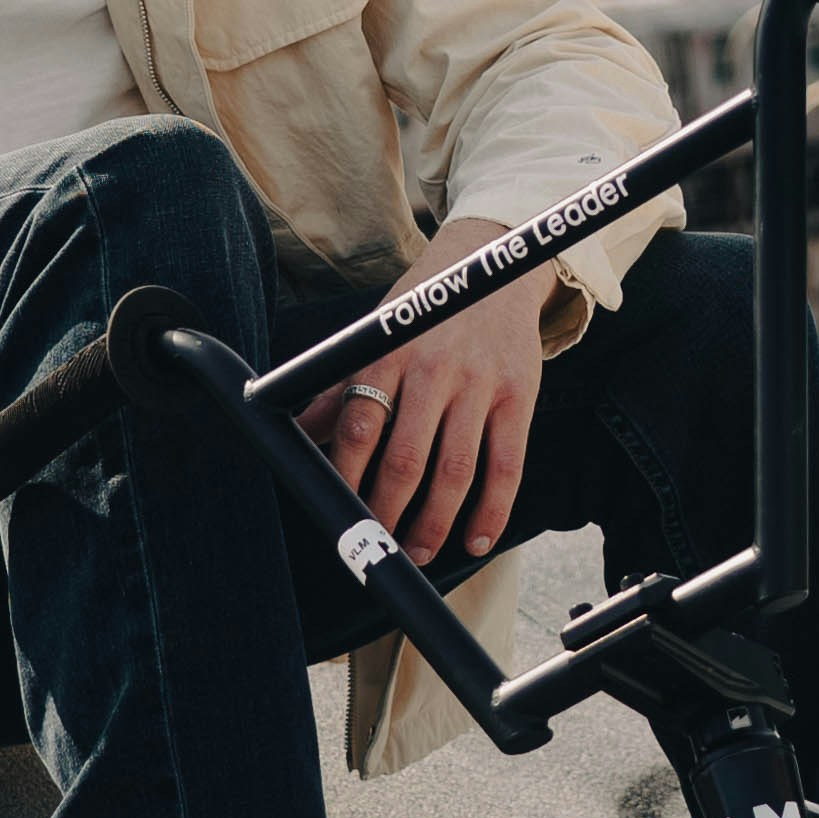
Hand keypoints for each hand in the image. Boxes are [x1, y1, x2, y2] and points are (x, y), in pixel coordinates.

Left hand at [299, 218, 548, 573]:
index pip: (358, 425)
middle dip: (387, 513)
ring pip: (454, 471)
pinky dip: (492, 511)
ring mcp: (478, 383)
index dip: (345, 476)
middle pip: (404, 458)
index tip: (339, 512)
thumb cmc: (424, 309)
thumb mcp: (378, 334)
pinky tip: (476, 540)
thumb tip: (300, 434)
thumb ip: (341, 385)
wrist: (491, 265)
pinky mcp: (518, 395)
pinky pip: (506, 466)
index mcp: (387, 353)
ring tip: (418, 552)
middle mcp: (432, 368)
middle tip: (378, 545)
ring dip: (434, 523)